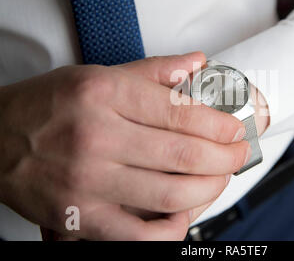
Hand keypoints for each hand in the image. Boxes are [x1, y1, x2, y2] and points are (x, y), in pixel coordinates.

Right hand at [0, 52, 249, 240]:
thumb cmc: (49, 105)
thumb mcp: (98, 74)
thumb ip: (154, 71)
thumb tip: (198, 63)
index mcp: (104, 94)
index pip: (181, 112)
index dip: (220, 124)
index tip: (235, 129)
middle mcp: (96, 136)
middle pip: (184, 154)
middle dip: (226, 157)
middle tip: (239, 154)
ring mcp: (87, 180)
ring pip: (170, 194)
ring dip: (209, 188)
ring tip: (220, 178)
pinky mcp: (79, 215)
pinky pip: (137, 234)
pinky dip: (170, 229)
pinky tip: (184, 214)